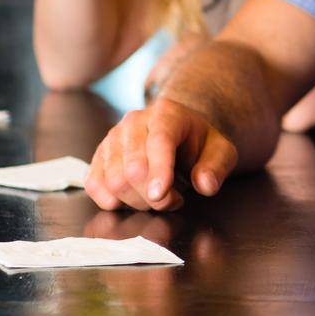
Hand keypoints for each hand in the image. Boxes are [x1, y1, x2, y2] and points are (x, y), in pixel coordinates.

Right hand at [84, 98, 238, 211]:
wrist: (177, 136)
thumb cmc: (198, 145)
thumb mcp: (221, 152)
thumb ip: (216, 167)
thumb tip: (205, 184)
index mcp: (166, 114)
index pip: (159, 142)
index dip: (159, 171)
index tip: (160, 195)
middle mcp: (134, 122)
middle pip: (133, 168)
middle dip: (154, 197)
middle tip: (173, 200)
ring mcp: (112, 139)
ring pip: (114, 181)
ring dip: (137, 202)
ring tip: (157, 197)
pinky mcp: (99, 157)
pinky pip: (94, 185)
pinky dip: (113, 201)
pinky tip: (132, 200)